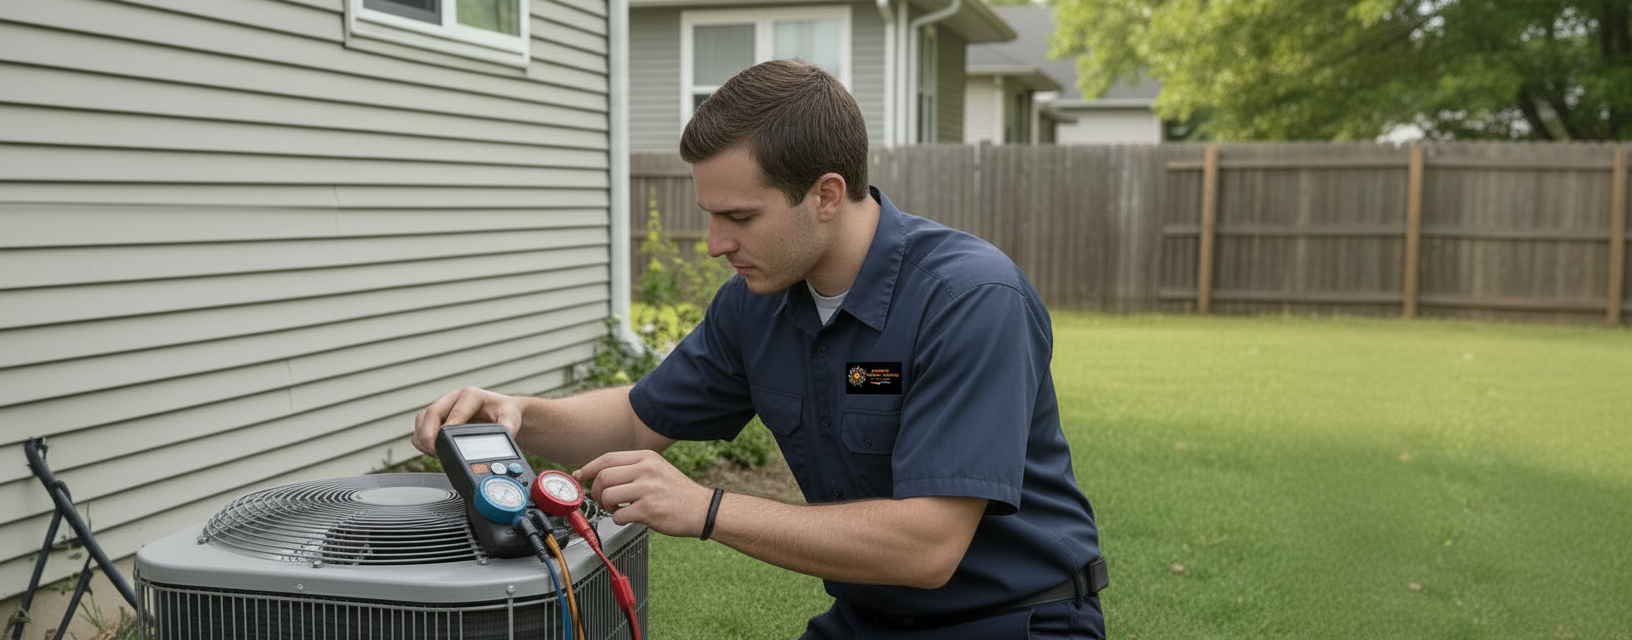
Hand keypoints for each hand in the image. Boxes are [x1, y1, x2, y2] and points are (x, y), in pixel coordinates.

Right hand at [412, 387, 524, 454]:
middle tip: (435, 452)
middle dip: (428, 435)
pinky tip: (433, 450)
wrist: (502, 411)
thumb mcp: (511, 420)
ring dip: (423, 438)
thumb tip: (495, 444)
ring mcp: (443, 406)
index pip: (454, 412)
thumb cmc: (504, 413)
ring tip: (434, 452)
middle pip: (430, 413)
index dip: (447, 429)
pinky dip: (422, 440)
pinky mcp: (437, 417)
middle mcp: (453, 398)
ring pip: (421, 419)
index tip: (445, 445)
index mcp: (471, 396)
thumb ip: (506, 430)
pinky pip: (420, 427)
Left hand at [574, 450, 714, 537]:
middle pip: (603, 477)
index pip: (607, 458)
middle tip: (604, 500)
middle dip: (597, 492)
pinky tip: (628, 518)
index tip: (580, 476)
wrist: (702, 509)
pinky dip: (618, 519)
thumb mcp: (656, 469)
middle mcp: (645, 470)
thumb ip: (632, 468)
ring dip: (606, 506)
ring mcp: (647, 489)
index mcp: (646, 457)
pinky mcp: (648, 510)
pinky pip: (618, 515)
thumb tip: (600, 476)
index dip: (588, 468)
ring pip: (608, 496)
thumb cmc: (677, 492)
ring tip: (617, 509)